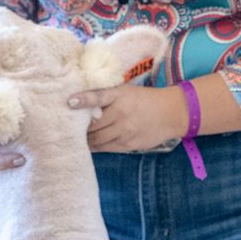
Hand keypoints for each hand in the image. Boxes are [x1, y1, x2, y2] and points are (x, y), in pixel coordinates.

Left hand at [69, 83, 188, 152]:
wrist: (171, 113)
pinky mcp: (128, 144)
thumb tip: (81, 105)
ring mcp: (125, 131)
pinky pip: (106, 148)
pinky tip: (90, 145)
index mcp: (120, 96)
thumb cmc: (144, 99)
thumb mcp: (126, 91)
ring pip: (97, 139)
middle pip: (93, 125)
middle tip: (69, 128)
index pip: (98, 97)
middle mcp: (121, 113)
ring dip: (86, 139)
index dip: (83, 100)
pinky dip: (96, 146)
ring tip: (77, 138)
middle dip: (80, 128)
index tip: (69, 102)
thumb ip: (106, 98)